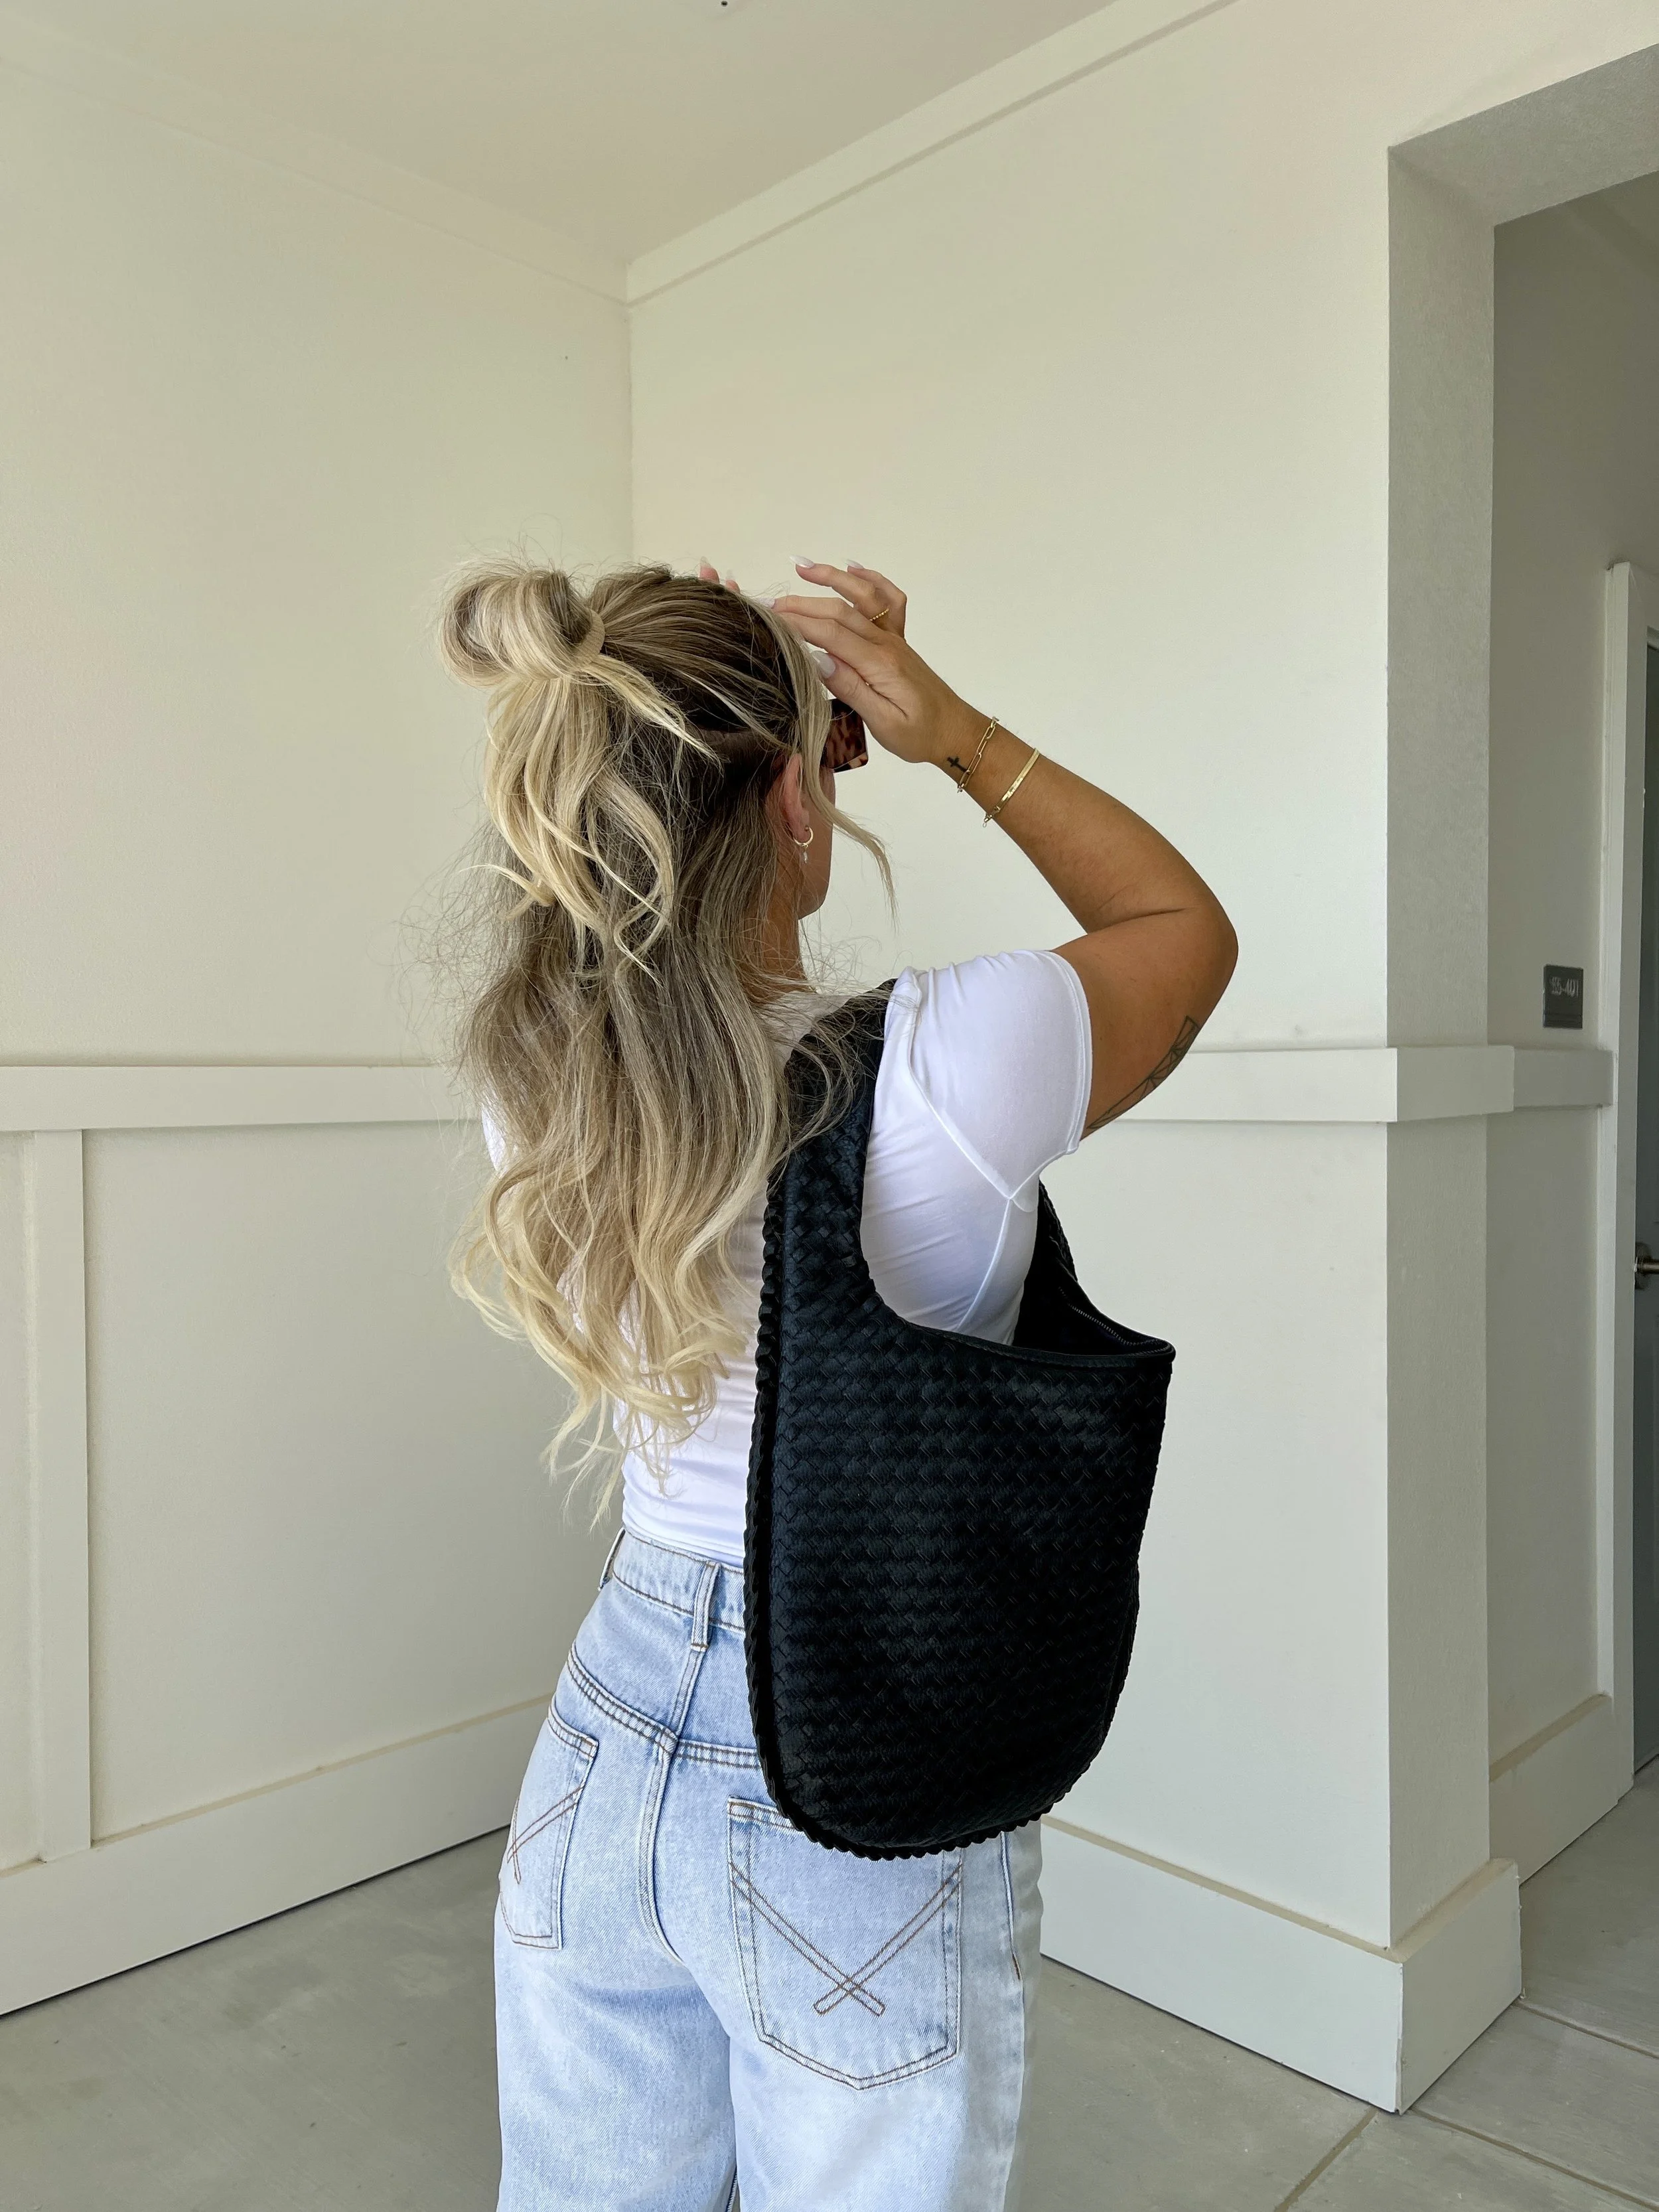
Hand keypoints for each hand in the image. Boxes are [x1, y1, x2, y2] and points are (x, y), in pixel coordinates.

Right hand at [767, 561, 980, 767]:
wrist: (955, 731)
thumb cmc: (920, 734)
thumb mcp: (883, 722)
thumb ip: (851, 689)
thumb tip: (818, 660)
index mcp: (879, 664)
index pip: (830, 634)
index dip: (798, 623)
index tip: (769, 618)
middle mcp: (886, 643)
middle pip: (839, 611)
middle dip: (802, 603)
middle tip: (769, 604)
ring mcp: (894, 638)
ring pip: (862, 596)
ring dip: (832, 578)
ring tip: (802, 566)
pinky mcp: (898, 641)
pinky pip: (889, 600)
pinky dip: (870, 579)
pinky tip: (852, 568)